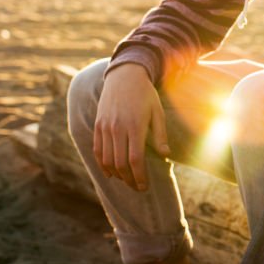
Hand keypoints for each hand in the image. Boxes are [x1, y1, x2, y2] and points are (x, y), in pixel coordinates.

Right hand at [93, 63, 170, 190]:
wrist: (124, 76)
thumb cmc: (145, 94)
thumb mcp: (157, 111)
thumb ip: (160, 134)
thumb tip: (165, 155)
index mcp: (135, 126)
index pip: (135, 160)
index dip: (139, 177)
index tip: (144, 186)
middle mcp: (118, 128)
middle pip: (120, 163)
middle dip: (129, 180)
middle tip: (137, 187)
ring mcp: (105, 127)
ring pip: (107, 160)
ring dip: (117, 174)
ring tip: (127, 180)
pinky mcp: (98, 125)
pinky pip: (97, 150)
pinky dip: (102, 164)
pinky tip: (110, 172)